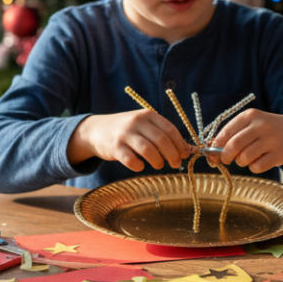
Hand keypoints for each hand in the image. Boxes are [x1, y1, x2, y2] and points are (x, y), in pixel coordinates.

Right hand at [68, 110, 188, 171]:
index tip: (184, 155)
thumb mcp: (144, 126)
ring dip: (158, 161)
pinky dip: (139, 166)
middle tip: (175, 164)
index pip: (170, 129)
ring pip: (148, 150)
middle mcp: (137, 122)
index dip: (180, 144)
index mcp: (148, 115)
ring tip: (159, 165)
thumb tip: (186, 152)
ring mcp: (125, 134)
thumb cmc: (128, 131)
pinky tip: (140, 166)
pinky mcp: (114, 147)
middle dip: (172, 155)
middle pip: (162, 140)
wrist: (96, 130)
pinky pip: (131, 160)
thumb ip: (162, 135)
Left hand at [212, 109, 282, 172]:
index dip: (216, 145)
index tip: (214, 153)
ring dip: (241, 162)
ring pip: (245, 158)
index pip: (227, 131)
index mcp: (250, 116)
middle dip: (226, 156)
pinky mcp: (279, 154)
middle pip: (234, 145)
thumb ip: (231, 135)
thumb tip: (210, 151)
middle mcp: (261, 126)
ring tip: (246, 158)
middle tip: (226, 159)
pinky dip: (253, 167)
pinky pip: (257, 167)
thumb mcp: (249, 124)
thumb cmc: (263, 130)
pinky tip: (258, 161)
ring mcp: (271, 140)